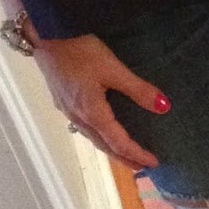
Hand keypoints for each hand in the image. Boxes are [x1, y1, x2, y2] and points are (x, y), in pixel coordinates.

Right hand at [32, 30, 169, 171]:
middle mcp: (78, 117)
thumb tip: (164, 107)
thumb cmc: (80, 52)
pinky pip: (84, 128)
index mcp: (92, 112)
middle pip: (104, 145)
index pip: (118, 142)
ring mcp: (68, 111)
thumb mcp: (112, 68)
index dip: (136, 153)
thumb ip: (137, 88)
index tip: (153, 163)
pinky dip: (99, 137)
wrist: (44, 41)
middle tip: (142, 167)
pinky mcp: (63, 102)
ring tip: (125, 154)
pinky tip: (101, 131)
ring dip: (110, 149)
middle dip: (124, 158)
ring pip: (92, 138)